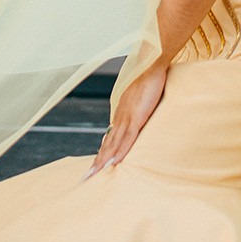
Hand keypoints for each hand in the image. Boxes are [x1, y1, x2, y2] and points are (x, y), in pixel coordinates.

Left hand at [84, 61, 166, 177]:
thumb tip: (140, 113)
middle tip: (88, 176)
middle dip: (98, 160)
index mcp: (121, 111)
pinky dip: (120, 151)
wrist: (152, 66)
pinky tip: (115, 162)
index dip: (103, 149)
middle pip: (107, 142)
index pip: (110, 135)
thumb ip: (139, 106)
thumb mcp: (142, 96)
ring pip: (113, 143)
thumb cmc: (150, 78)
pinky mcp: (137, 117)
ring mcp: (127, 117)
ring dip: (104, 159)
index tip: (97, 162)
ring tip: (96, 173)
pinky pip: (127, 138)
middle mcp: (120, 116)